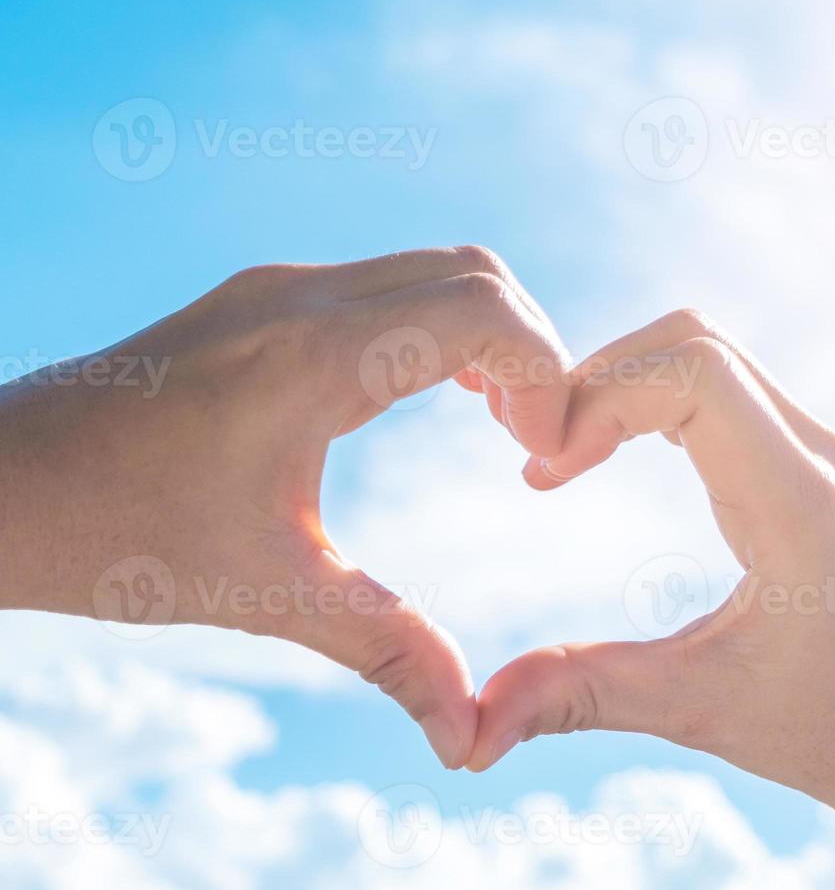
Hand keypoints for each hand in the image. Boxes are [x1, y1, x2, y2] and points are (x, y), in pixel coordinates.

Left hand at [0, 247, 569, 768]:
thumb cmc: (117, 535)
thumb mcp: (265, 592)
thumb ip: (386, 651)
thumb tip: (468, 736)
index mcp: (312, 356)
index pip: (484, 311)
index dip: (546, 376)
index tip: (545, 457)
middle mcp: (302, 298)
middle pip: (477, 274)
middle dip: (532, 353)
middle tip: (533, 442)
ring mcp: (281, 289)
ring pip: (436, 270)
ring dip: (489, 338)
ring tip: (499, 425)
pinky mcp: (265, 300)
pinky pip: (390, 284)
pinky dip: (441, 328)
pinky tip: (436, 398)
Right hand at [467, 310, 834, 889]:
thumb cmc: (830, 731)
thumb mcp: (696, 710)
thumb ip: (581, 696)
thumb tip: (468, 731)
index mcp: (800, 505)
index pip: (694, 371)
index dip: (599, 394)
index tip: (543, 472)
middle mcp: (822, 458)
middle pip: (693, 340)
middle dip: (598, 378)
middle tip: (541, 457)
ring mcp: (825, 454)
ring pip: (711, 354)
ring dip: (626, 383)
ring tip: (565, 458)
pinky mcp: (816, 465)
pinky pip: (729, 388)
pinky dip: (657, 399)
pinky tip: (613, 456)